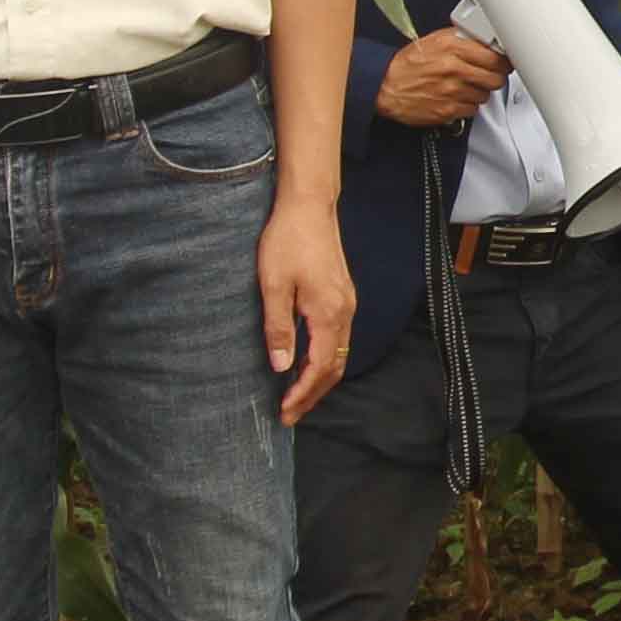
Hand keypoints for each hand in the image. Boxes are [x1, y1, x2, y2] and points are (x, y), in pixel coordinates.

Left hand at [263, 193, 356, 422]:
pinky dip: (324, 359)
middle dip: (313, 394)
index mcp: (329, 313)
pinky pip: (338, 338)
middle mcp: (345, 312)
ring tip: (296, 395)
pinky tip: (305, 362)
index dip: (303, 393)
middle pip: (335, 367)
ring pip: (339, 354)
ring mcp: (347, 303)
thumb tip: (280, 366)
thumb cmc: (287, 241)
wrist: (309, 206)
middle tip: (290, 415)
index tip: (285, 411)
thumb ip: (279, 327)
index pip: (319, 367)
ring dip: (318, 378)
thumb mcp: (273, 285)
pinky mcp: (342, 295)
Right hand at [373, 31, 509, 128]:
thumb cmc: (408, 64)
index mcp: (452, 47)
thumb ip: (461, 41)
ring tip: (467, 85)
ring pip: (485, 95)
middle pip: (495, 78)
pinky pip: (472, 110)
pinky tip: (458, 97)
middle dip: (496, 77)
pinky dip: (468, 105)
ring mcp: (451, 91)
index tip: (504, 62)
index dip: (504, 61)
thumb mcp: (434, 41)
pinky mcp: (447, 110)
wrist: (385, 86)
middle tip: (490, 75)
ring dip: (480, 91)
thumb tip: (486, 43)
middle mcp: (453, 69)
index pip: (495, 56)